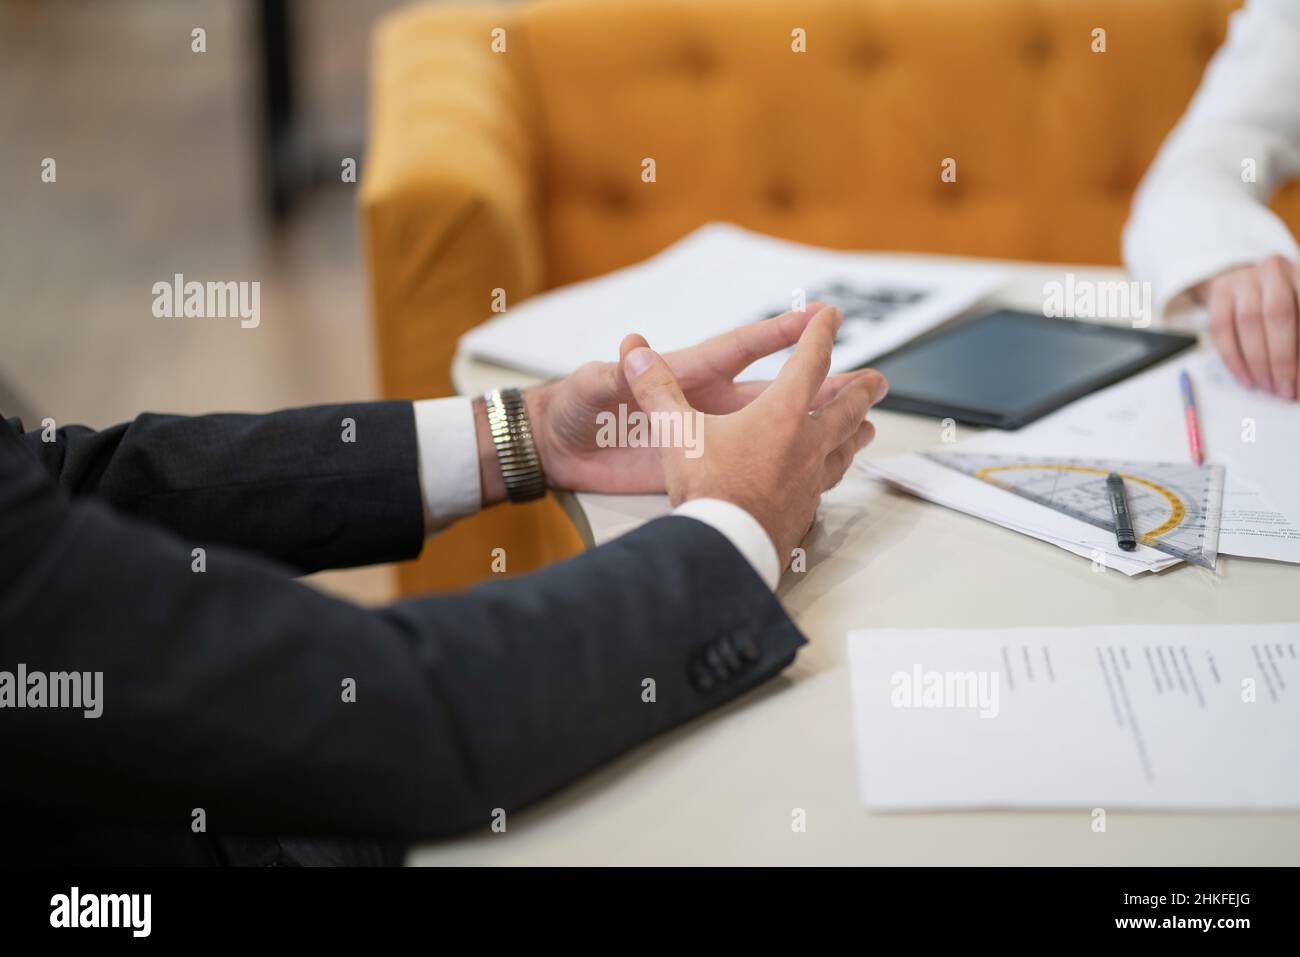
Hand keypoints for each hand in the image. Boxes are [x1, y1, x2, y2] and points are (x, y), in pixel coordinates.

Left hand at [520, 304, 876, 495]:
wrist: (553, 448)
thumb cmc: (571, 406)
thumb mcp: (591, 386)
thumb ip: (614, 372)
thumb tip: (628, 349)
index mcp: (687, 373)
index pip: (742, 346)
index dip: (780, 331)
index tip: (822, 316)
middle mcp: (706, 402)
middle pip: (775, 390)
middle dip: (821, 384)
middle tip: (868, 380)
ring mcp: (706, 435)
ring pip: (774, 429)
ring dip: (815, 426)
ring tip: (863, 427)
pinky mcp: (697, 467)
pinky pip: (750, 465)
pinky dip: (786, 465)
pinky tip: (818, 470)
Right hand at [617, 306, 887, 560]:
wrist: (728, 547)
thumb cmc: (708, 487)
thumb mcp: (677, 431)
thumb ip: (656, 388)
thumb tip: (634, 351)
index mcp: (781, 413)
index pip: (810, 361)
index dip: (821, 333)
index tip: (832, 316)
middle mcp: (807, 442)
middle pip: (846, 409)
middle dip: (862, 389)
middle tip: (879, 381)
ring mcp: (811, 479)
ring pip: (845, 449)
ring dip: (857, 432)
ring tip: (868, 428)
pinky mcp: (805, 510)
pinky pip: (827, 484)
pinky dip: (832, 472)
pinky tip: (827, 477)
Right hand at [1195, 256, 1299, 400]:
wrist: (1249, 286)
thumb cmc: (1285, 307)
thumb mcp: (1299, 318)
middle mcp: (1275, 270)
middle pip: (1278, 315)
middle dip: (1282, 358)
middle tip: (1285, 390)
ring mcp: (1244, 279)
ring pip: (1248, 322)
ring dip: (1258, 361)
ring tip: (1267, 387)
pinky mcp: (1219, 292)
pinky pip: (1221, 328)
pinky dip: (1233, 358)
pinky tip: (1245, 379)